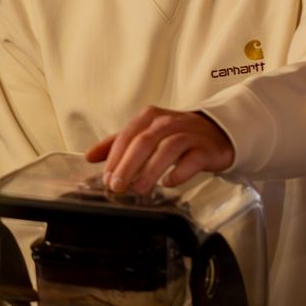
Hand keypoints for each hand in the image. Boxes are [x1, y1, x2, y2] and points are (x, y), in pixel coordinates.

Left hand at [85, 106, 234, 193]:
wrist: (216, 132)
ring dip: (150, 170)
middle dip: (127, 165)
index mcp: (149, 117)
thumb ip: (117, 144)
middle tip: (117, 186)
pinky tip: (169, 183)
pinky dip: (179, 172)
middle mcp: (167, 122)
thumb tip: (90, 157)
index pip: (126, 136)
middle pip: (143, 142)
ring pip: (166, 149)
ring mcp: (188, 134)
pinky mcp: (205, 149)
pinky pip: (192, 160)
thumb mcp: (145, 134)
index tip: (106, 178)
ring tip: (139, 188)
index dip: (114, 157)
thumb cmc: (175, 134)